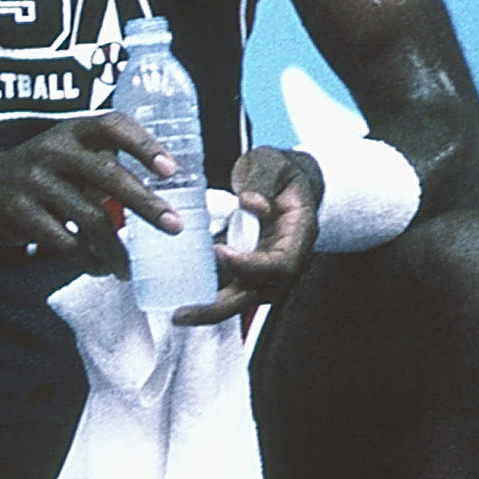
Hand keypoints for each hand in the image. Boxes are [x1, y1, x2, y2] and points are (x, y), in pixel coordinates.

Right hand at [0, 112, 180, 279]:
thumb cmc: (40, 172)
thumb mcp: (67, 152)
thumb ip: (105, 161)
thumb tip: (164, 191)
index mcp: (72, 132)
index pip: (114, 125)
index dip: (144, 144)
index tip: (171, 171)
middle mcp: (53, 150)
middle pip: (108, 175)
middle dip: (145, 203)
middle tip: (174, 227)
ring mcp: (33, 180)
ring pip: (88, 217)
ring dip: (115, 248)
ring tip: (128, 266)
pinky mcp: (19, 211)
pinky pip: (63, 241)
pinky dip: (86, 259)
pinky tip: (98, 267)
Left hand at [169, 144, 319, 326]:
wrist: (283, 183)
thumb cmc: (278, 173)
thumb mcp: (271, 164)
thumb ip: (262, 181)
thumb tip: (251, 204)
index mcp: (299, 234)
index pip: (282, 264)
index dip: (253, 265)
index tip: (220, 252)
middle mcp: (286, 259)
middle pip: (260, 292)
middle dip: (221, 306)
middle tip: (184, 313)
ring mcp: (268, 269)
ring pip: (243, 297)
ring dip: (211, 307)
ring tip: (178, 314)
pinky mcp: (249, 271)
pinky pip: (231, 288)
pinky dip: (207, 295)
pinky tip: (179, 299)